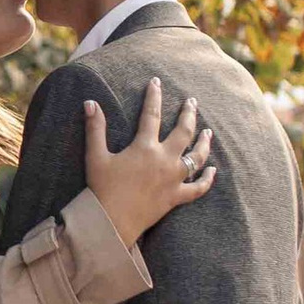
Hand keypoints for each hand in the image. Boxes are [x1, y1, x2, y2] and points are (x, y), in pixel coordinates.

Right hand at [84, 76, 215, 247]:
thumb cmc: (102, 188)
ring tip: (208, 132)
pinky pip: (198, 188)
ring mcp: (173, 179)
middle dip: (189, 114)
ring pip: (196, 157)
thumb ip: (95, 128)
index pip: (152, 114)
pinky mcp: (176, 197)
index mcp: (144, 147)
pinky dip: (207, 179)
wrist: (111, 222)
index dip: (154, 95)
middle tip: (192, 102)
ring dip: (204, 143)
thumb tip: (90, 102)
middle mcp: (164, 160)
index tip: (156, 82)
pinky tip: (212, 170)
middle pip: (183, 132)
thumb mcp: (95, 156)